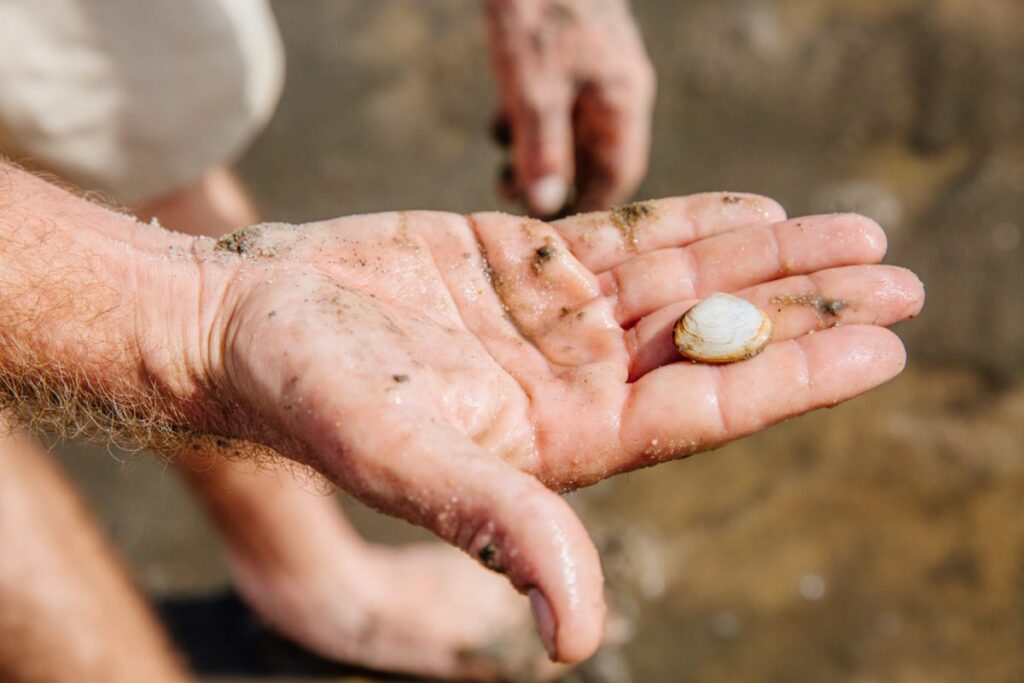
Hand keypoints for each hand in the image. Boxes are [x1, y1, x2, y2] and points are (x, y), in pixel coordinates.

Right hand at [187, 193, 922, 662]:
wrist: (245, 321)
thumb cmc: (310, 393)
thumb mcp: (404, 459)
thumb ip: (499, 525)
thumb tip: (577, 636)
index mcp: (562, 441)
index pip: (706, 410)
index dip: (795, 377)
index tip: (883, 343)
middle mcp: (574, 382)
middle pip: (716, 344)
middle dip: (809, 314)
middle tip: (899, 282)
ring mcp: (555, 320)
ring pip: (687, 286)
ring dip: (771, 263)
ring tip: (858, 236)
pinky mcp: (524, 262)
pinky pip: (631, 239)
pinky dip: (697, 225)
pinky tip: (760, 216)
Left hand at [485, 0, 655, 215]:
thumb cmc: (537, 8)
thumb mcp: (533, 88)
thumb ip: (541, 148)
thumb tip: (545, 206)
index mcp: (622, 99)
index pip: (617, 173)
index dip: (587, 203)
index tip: (550, 226)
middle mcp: (615, 86)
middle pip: (593, 153)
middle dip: (556, 178)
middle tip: (515, 192)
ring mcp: (592, 65)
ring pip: (570, 127)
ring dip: (538, 149)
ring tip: (505, 163)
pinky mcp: (566, 49)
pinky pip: (553, 99)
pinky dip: (528, 116)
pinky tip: (503, 117)